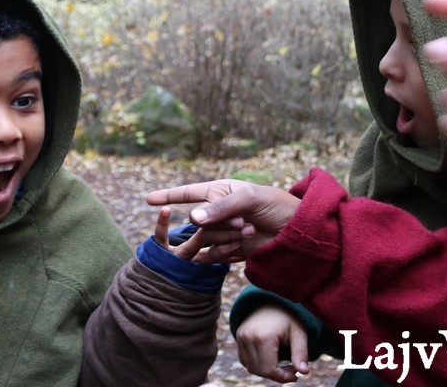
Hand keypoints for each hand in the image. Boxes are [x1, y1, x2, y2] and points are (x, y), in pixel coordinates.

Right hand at [146, 179, 298, 261]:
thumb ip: (220, 208)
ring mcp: (224, 232)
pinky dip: (224, 252)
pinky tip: (240, 248)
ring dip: (225, 238)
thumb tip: (192, 219)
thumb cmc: (277, 206)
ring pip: (205, 239)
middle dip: (218, 224)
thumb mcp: (250, 199)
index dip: (168, 196)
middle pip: (198, 221)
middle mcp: (218, 212)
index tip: (148, 198)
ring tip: (248, 232)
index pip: (188, 193)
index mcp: (220, 192)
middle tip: (244, 223)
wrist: (298, 232)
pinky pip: (213, 255)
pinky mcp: (230, 251)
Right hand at [236, 304, 309, 382]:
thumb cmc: (289, 316)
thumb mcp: (299, 333)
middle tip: (291, 369)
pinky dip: (257, 364)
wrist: (273, 299)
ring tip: (282, 364)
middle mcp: (247, 337)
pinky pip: (245, 359)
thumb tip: (304, 372)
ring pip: (250, 366)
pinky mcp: (238, 336)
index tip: (295, 376)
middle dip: (276, 375)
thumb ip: (300, 353)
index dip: (282, 377)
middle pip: (258, 370)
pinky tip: (271, 358)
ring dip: (266, 370)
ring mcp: (240, 336)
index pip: (268, 369)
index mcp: (263, 337)